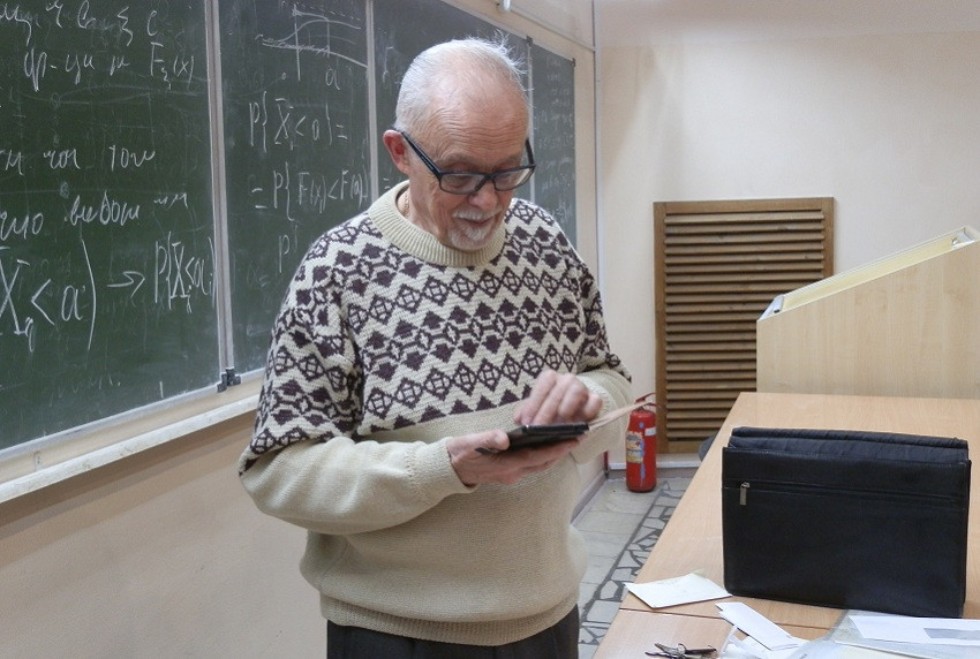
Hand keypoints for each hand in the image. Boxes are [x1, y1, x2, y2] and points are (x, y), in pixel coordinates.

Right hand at [446, 430, 578, 485]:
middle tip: (578, 437)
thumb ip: (486, 439)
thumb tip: (504, 438)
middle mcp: (511, 473)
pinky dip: (542, 456)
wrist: (446, 471)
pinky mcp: (507, 473)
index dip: (556, 448)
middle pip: (543, 463)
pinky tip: (546, 445)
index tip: (572, 440)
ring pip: (538, 466)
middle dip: (560, 451)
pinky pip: (531, 465)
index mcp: (505, 465)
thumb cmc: (458, 454)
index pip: (537, 457)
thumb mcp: (468, 443)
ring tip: (567, 440)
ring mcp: (510, 475)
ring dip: (553, 454)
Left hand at [513, 369, 602, 425]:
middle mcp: (567, 379)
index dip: (533, 404)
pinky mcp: (596, 399)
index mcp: (550, 378)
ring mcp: (583, 387)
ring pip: (576, 391)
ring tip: (559, 425)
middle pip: (557, 391)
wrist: (575, 409)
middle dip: (546, 412)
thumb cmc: (551, 409)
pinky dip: (586, 412)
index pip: (542, 385)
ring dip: (566, 408)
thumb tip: (518, 418)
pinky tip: (577, 423)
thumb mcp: (536, 409)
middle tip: (539, 429)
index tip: (526, 421)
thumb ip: (525, 412)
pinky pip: (595, 401)